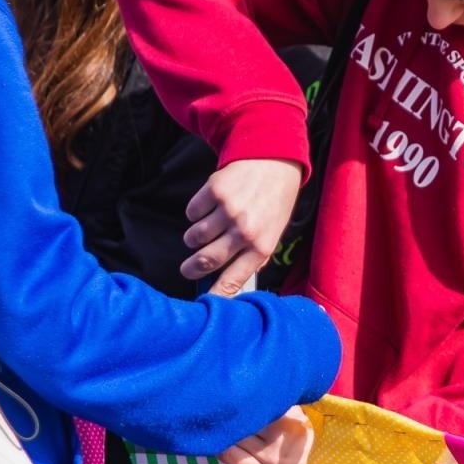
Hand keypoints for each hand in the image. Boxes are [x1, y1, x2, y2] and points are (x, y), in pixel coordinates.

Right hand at [181, 158, 301, 295]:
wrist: (274, 159)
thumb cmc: (275, 200)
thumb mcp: (274, 232)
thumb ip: (255, 256)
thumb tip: (233, 282)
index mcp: (262, 245)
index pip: (234, 278)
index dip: (217, 294)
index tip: (205, 303)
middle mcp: (244, 230)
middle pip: (206, 260)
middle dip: (192, 269)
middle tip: (187, 270)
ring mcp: (228, 210)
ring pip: (194, 237)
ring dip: (193, 238)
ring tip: (203, 232)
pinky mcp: (214, 191)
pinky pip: (191, 212)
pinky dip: (195, 213)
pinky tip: (208, 207)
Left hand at [209, 407, 312, 463]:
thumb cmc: (293, 432)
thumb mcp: (294, 412)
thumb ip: (278, 398)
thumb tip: (257, 384)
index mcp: (288, 429)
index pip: (255, 416)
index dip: (239, 409)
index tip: (227, 402)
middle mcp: (279, 454)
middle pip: (240, 436)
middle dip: (229, 427)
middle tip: (220, 419)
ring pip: (233, 458)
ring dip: (221, 448)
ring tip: (217, 438)